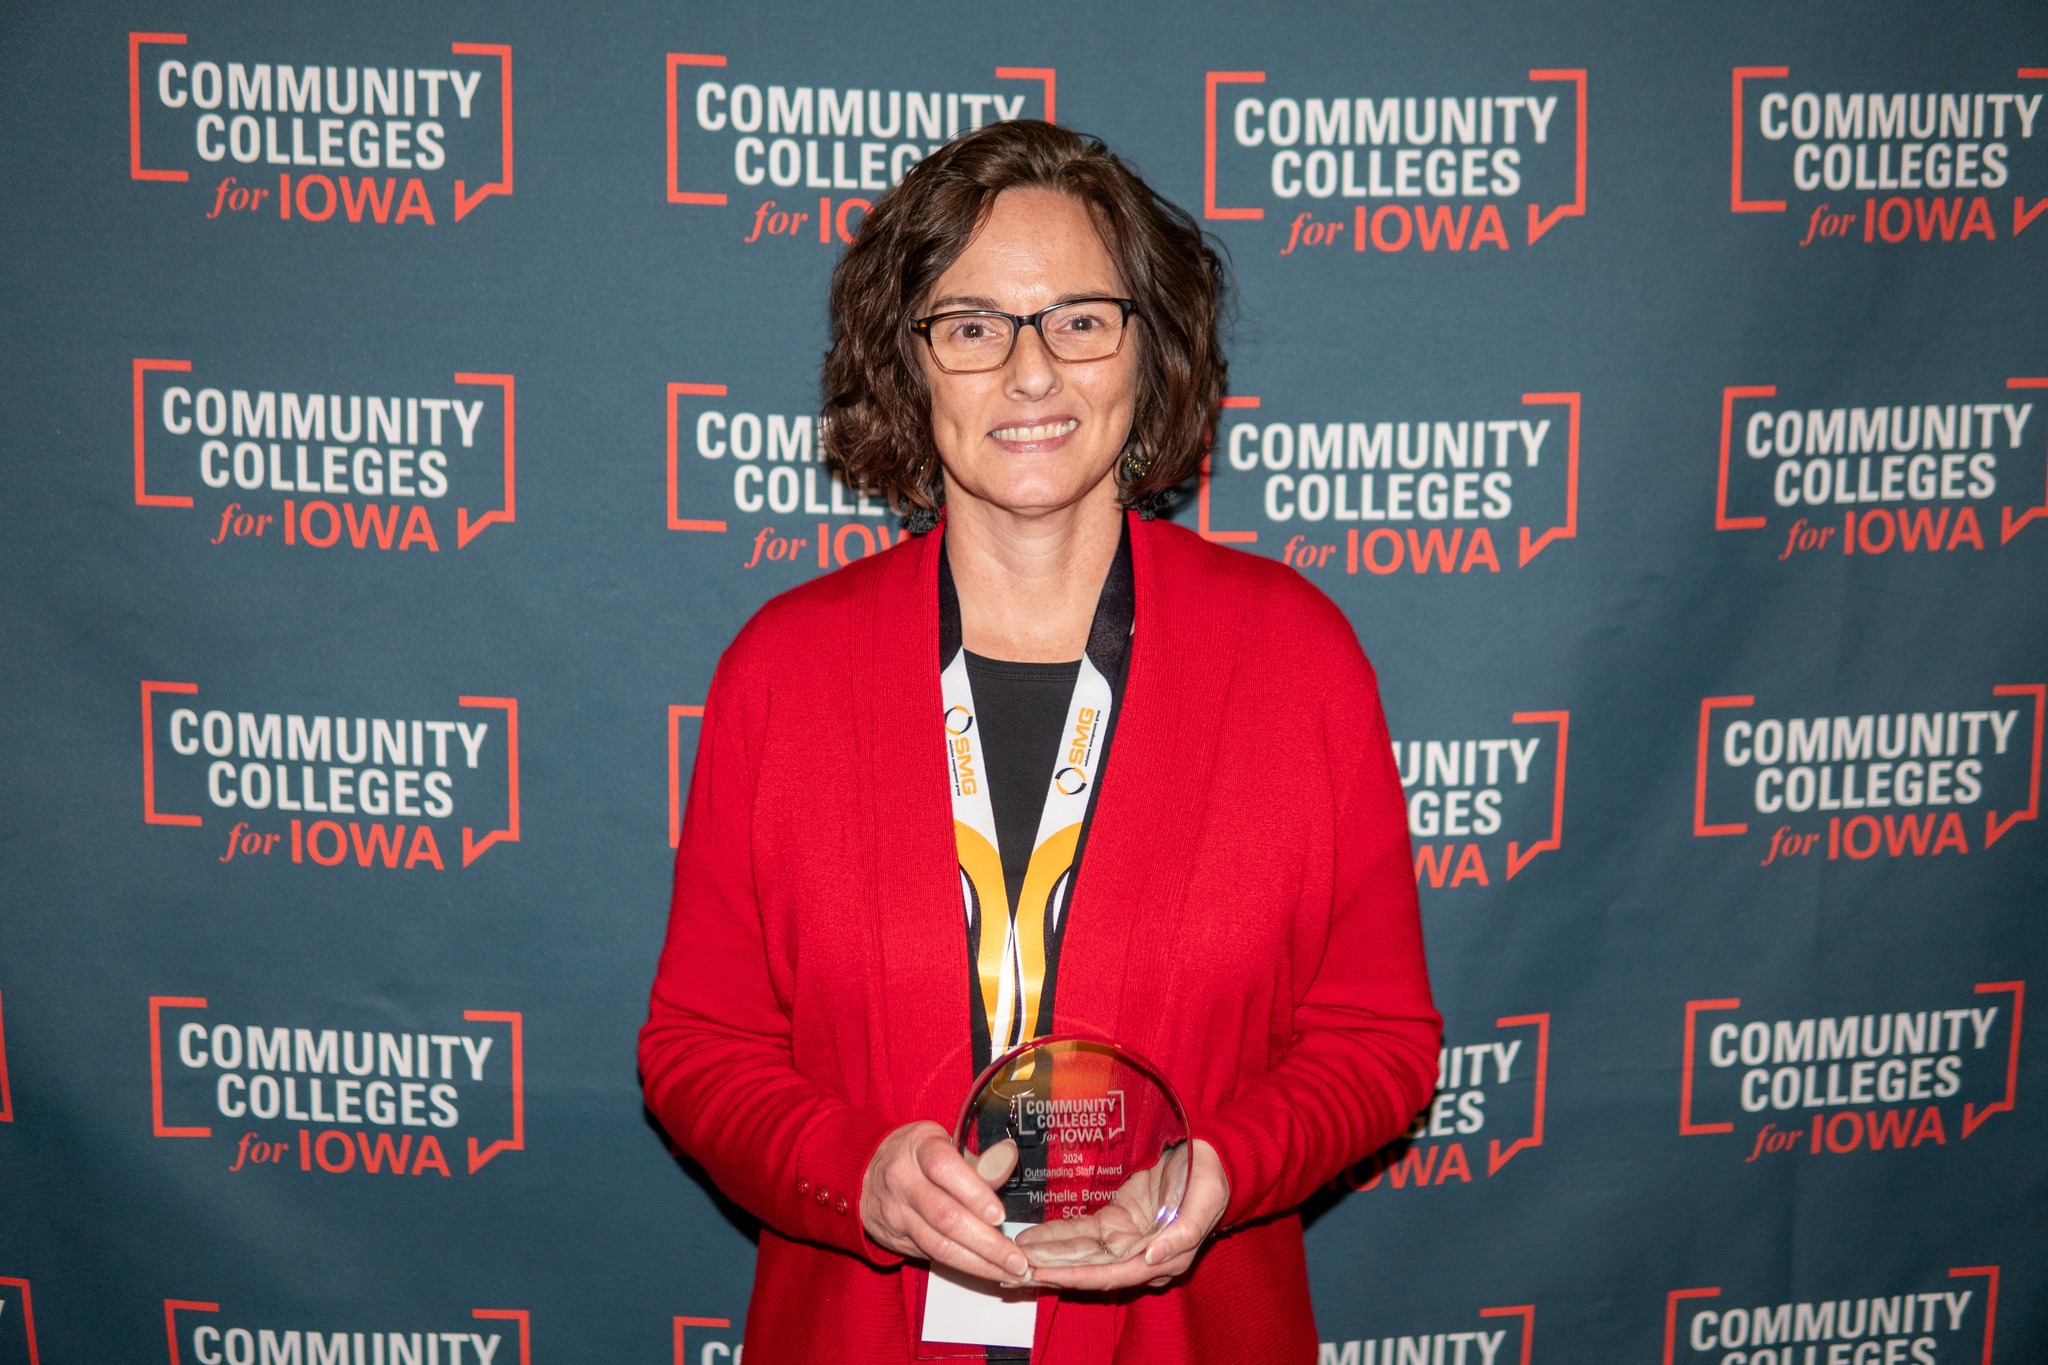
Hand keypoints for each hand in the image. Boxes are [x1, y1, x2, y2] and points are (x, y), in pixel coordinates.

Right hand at [860, 1121, 1028, 1282]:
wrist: (861, 1174)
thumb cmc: (914, 1155)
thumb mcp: (940, 1142)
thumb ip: (974, 1159)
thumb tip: (1008, 1159)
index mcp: (919, 1147)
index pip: (944, 1169)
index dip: (974, 1193)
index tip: (1000, 1215)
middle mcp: (903, 1181)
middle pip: (945, 1217)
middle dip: (986, 1242)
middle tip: (1017, 1259)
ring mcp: (897, 1214)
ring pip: (939, 1245)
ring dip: (979, 1263)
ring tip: (1011, 1272)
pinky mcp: (897, 1240)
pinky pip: (932, 1256)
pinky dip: (964, 1266)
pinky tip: (989, 1271)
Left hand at [1024, 1138, 1228, 1292]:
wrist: (1209, 1158)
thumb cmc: (1211, 1182)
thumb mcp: (1204, 1203)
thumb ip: (1181, 1234)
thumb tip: (1150, 1259)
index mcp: (1162, 1260)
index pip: (1112, 1275)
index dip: (1077, 1277)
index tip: (1044, 1275)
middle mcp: (1138, 1257)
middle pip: (1088, 1270)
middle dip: (1052, 1271)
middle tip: (1014, 1271)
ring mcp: (1125, 1239)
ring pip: (1080, 1252)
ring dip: (1048, 1255)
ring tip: (1015, 1255)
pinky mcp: (1116, 1221)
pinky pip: (1082, 1231)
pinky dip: (1058, 1234)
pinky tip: (1033, 1236)